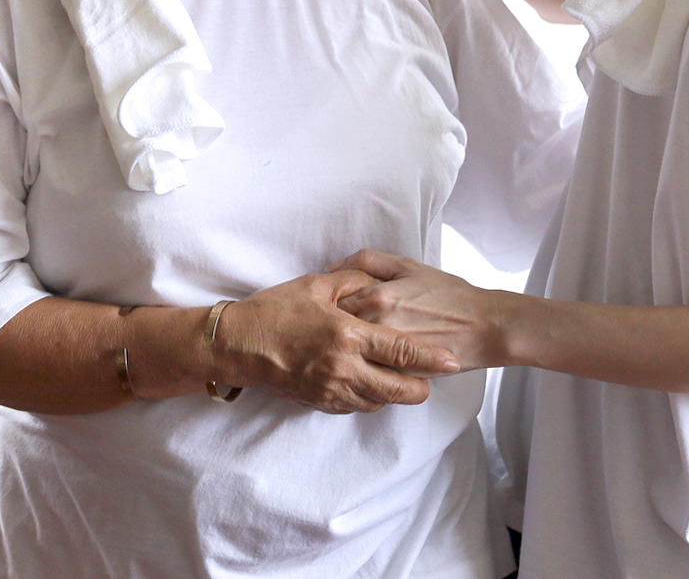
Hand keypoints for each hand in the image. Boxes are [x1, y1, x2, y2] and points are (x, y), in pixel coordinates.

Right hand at [214, 270, 458, 414]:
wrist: (238, 344)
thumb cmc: (276, 309)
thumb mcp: (316, 284)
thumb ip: (354, 281)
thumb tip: (376, 283)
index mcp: (348, 335)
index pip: (401, 352)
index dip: (430, 359)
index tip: (450, 361)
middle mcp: (344, 368)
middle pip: (397, 390)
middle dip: (419, 388)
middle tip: (429, 380)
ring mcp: (331, 389)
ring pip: (378, 402)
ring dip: (393, 395)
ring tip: (402, 382)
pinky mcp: (320, 402)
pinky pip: (355, 407)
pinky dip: (368, 399)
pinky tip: (369, 385)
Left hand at [331, 249, 505, 369]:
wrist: (484, 326)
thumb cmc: (448, 294)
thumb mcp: (407, 266)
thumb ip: (365, 261)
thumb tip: (331, 267)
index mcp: (376, 297)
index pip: (330, 302)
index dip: (325, 304)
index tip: (325, 307)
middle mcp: (377, 326)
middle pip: (335, 331)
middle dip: (330, 329)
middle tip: (332, 327)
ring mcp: (387, 354)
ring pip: (349, 354)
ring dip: (344, 349)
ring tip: (348, 343)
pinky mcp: (398, 374)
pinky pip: (368, 372)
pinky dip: (363, 366)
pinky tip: (368, 359)